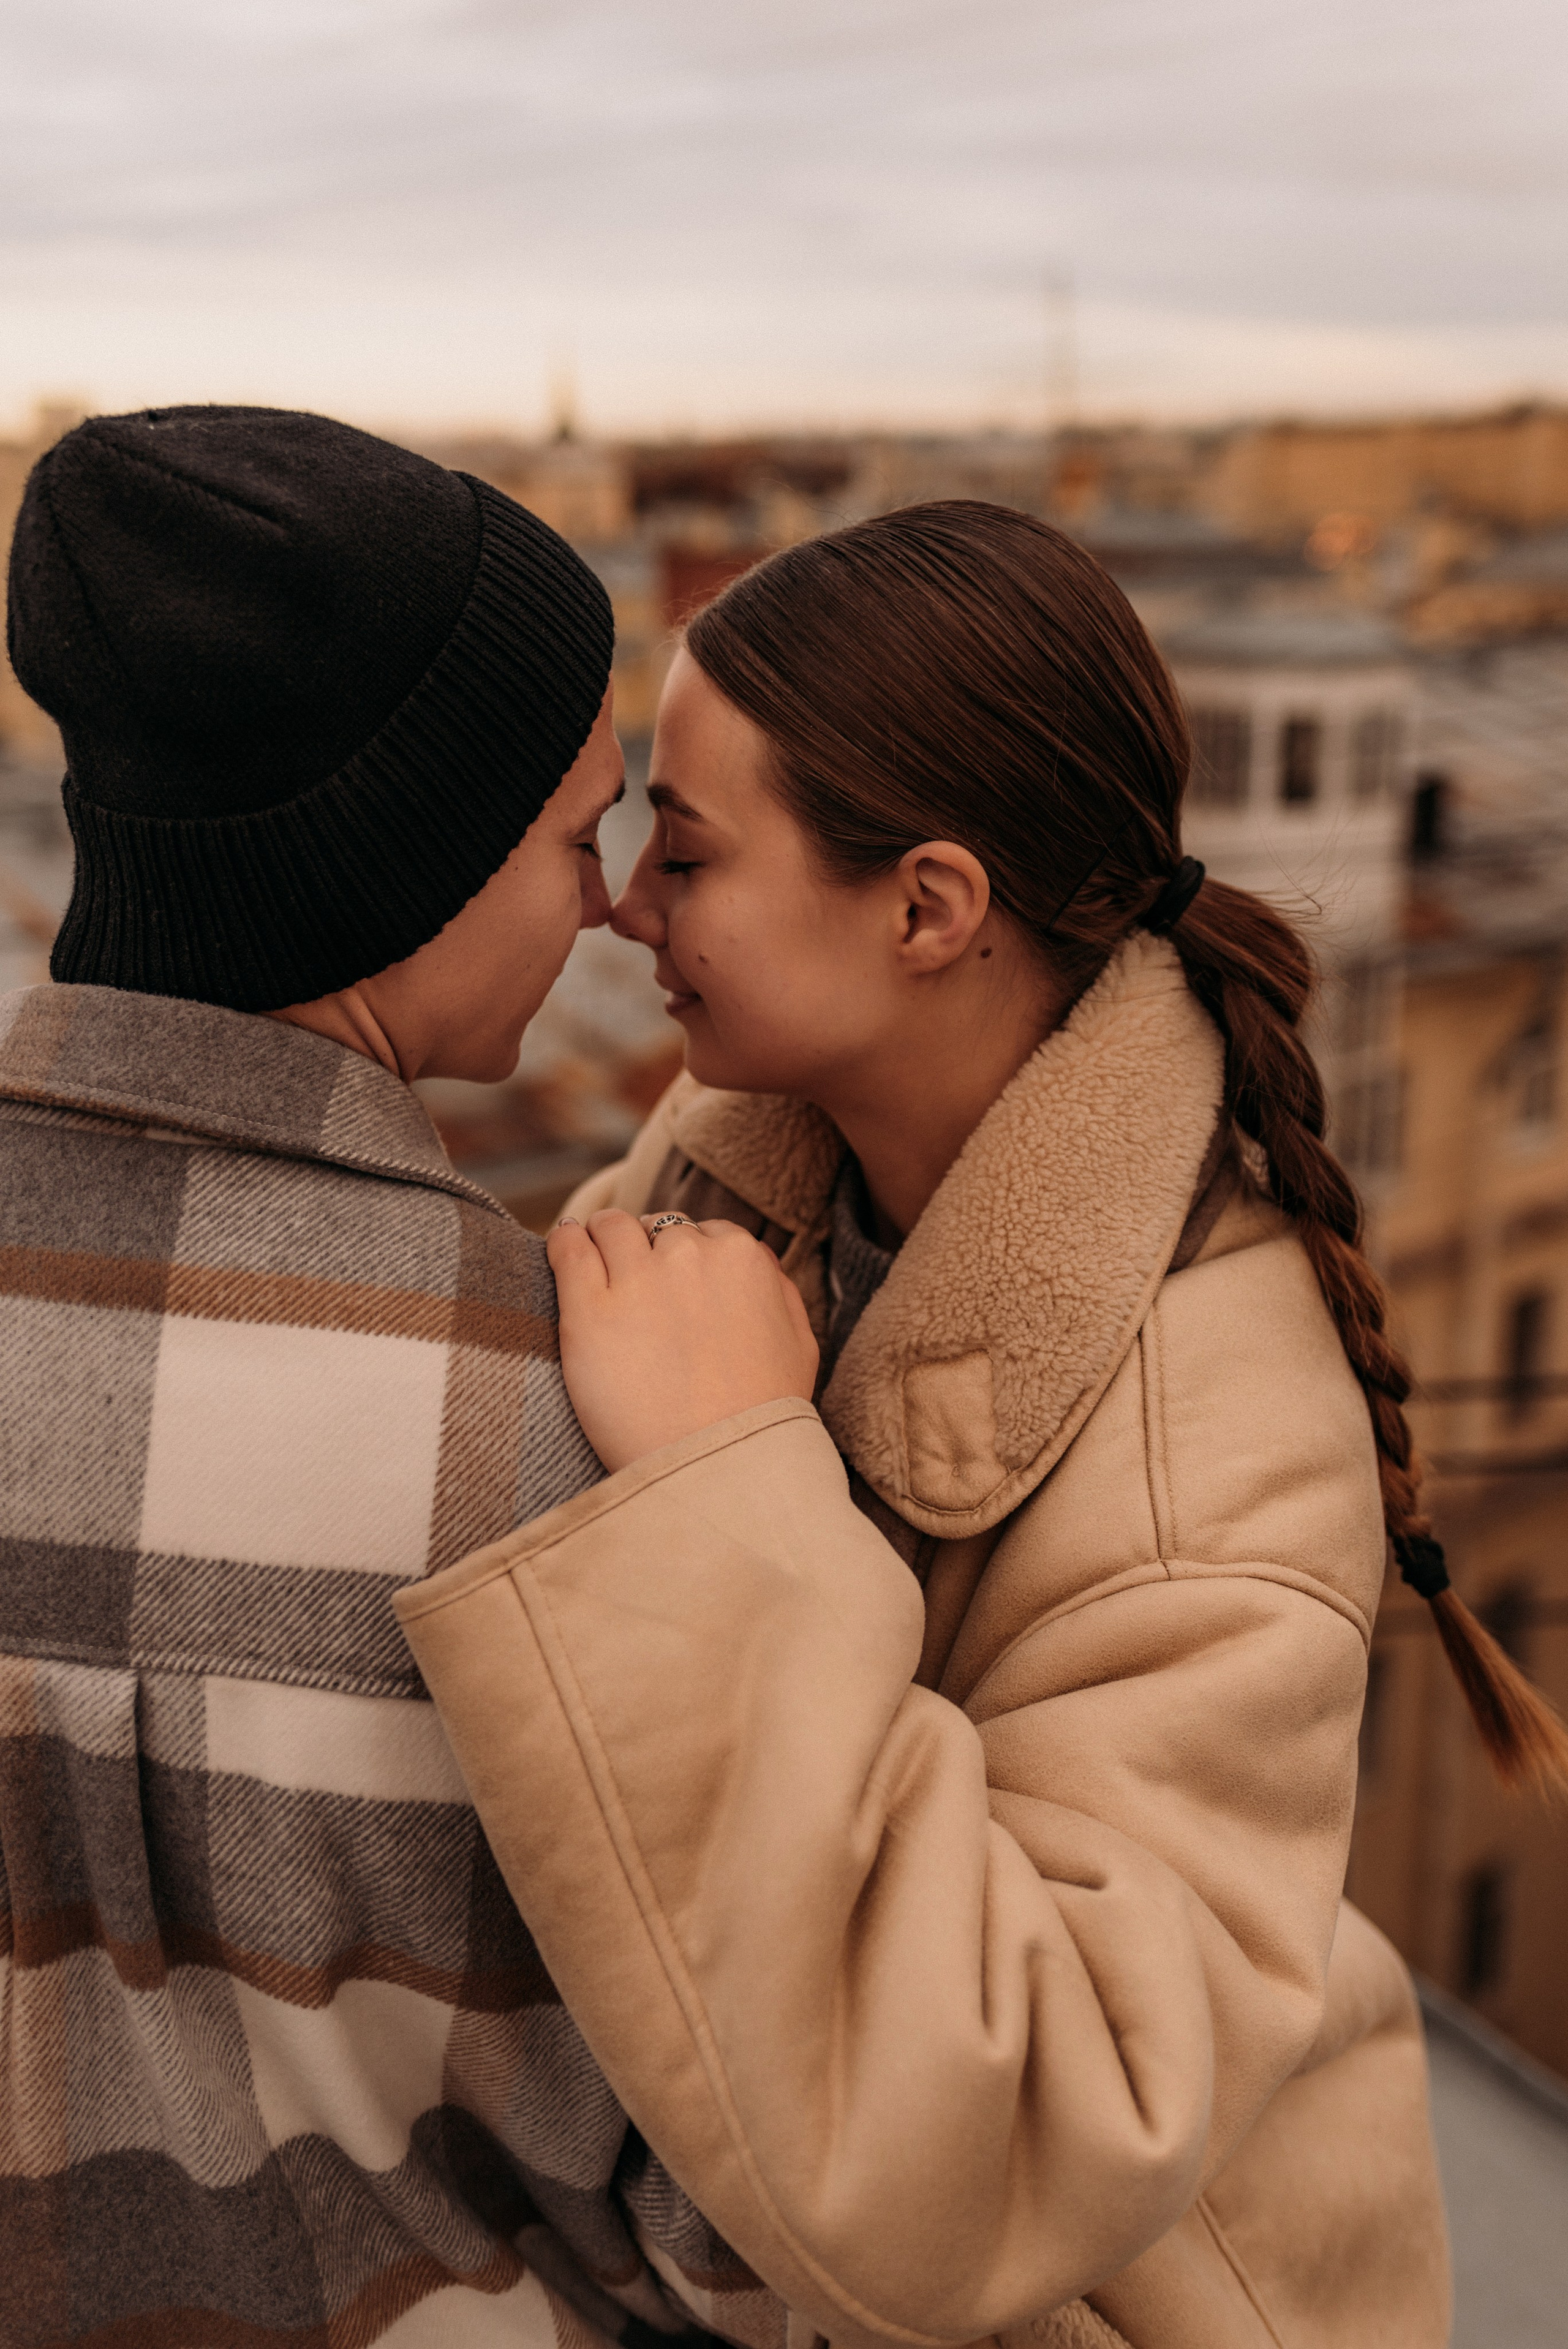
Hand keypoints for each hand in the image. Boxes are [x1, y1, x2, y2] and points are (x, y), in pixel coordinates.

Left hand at [547, 1210, 819, 1472]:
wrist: (716, 1468)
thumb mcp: (799, 1345)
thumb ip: (781, 1292)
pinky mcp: (589, 1309)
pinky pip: (566, 1248)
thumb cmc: (761, 1416)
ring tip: (592, 1257)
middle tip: (636, 1287)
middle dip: (647, 1251)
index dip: (685, 1258)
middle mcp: (689, 1255)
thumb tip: (760, 1262)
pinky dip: (563, 1243)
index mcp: (742, 1258)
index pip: (704, 1233)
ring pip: (610, 1226)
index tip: (673, 1283)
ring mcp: (637, 1279)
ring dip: (602, 1237)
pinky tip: (563, 1250)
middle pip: (657, 1229)